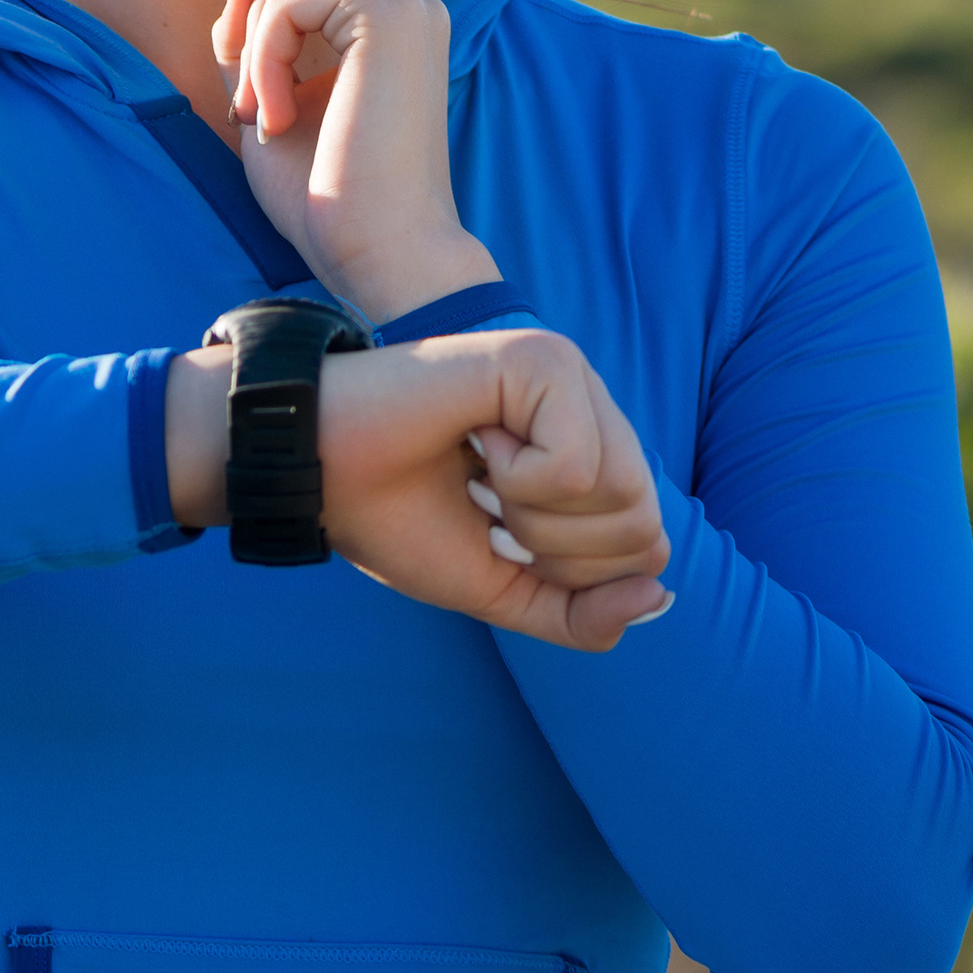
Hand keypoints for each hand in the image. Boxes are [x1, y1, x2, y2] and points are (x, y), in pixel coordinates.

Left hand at [209, 0, 497, 323]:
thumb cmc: (325, 191)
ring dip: (251, 46)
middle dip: (258, 9)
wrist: (376, 253)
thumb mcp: (269, 93)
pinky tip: (271, 115)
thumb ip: (261, 26)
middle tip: (261, 97)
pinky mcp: (392, 10)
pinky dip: (259, 57)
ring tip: (266, 114)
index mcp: (393, 15)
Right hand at [324, 329, 672, 651]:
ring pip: (623, 495)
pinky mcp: (544, 359)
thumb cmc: (396, 516)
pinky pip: (577, 465)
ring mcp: (572, 379)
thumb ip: (578, 612)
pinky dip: (518, 479)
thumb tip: (658, 597)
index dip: (569, 573)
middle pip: (645, 528)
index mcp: (590, 457)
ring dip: (534, 516)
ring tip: (479, 471)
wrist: (314, 470)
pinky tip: (474, 437)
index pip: (646, 549)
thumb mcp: (500, 588)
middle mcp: (593, 412)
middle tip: (485, 505)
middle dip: (557, 552)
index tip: (496, 533)